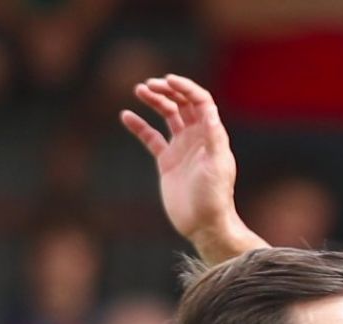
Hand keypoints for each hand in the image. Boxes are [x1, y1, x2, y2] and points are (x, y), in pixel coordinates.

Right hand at [120, 74, 254, 260]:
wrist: (204, 224)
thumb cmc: (214, 196)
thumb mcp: (217, 164)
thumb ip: (213, 136)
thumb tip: (209, 110)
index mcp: (211, 133)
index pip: (199, 101)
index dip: (184, 87)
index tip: (166, 80)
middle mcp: (197, 137)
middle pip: (182, 103)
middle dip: (167, 90)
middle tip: (148, 86)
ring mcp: (181, 148)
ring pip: (167, 116)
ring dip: (155, 101)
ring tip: (139, 90)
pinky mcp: (167, 161)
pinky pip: (151, 138)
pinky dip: (139, 126)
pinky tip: (126, 116)